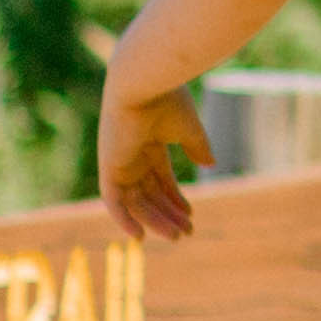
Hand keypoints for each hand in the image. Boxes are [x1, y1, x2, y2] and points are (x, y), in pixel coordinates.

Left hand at [102, 85, 210, 240]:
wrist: (143, 83)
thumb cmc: (168, 99)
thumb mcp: (189, 129)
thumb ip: (198, 147)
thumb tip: (211, 165)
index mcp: (149, 142)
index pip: (161, 178)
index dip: (175, 197)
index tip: (191, 214)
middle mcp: (132, 155)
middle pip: (150, 193)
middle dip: (167, 214)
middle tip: (186, 233)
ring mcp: (119, 162)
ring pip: (137, 201)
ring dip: (155, 220)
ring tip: (176, 236)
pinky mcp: (109, 167)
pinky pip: (114, 200)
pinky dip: (123, 219)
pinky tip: (139, 237)